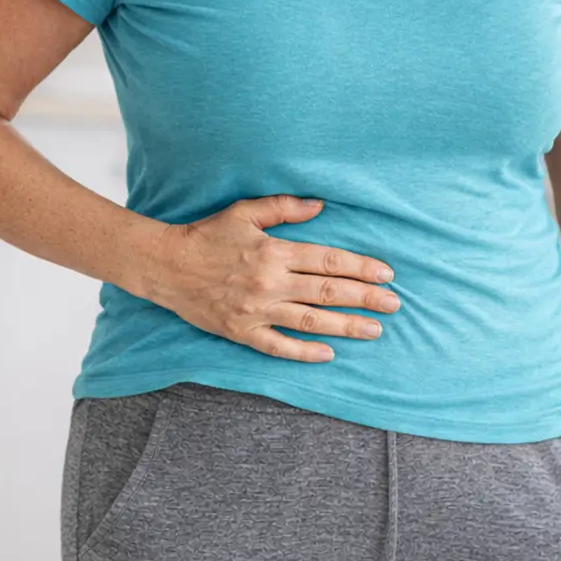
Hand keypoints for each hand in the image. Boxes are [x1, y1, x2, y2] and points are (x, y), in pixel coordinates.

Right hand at [140, 194, 399, 362]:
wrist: (165, 266)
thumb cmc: (207, 235)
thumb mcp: (244, 212)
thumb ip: (284, 209)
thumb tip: (321, 205)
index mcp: (275, 252)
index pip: (328, 261)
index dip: (361, 268)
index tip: (386, 274)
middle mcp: (271, 283)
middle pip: (328, 292)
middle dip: (365, 298)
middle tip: (394, 304)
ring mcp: (257, 311)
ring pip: (311, 321)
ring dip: (346, 325)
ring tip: (375, 329)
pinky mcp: (242, 332)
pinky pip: (278, 346)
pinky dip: (304, 352)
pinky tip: (328, 354)